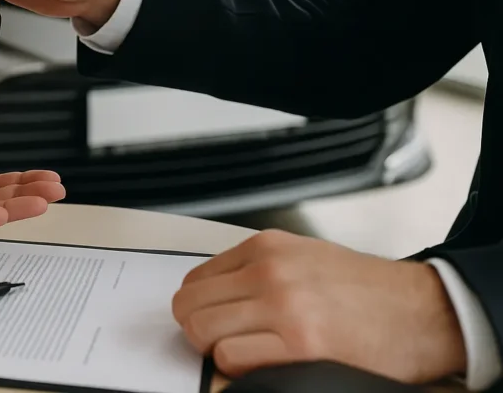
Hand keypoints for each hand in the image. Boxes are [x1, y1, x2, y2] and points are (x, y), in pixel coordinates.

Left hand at [171, 230, 465, 384]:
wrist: (423, 310)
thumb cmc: (366, 289)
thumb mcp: (303, 256)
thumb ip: (255, 270)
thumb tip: (213, 295)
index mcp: (266, 247)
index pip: (195, 279)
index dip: (200, 306)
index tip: (215, 319)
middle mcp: (269, 272)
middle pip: (190, 305)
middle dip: (199, 328)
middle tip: (224, 339)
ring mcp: (283, 307)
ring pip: (202, 332)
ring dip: (216, 348)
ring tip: (246, 351)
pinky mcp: (300, 345)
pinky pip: (232, 358)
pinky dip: (238, 366)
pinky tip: (264, 362)